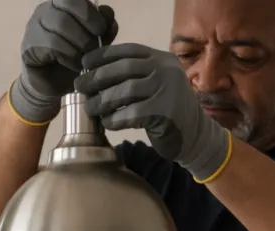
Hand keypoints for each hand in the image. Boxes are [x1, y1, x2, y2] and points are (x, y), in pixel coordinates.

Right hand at [10, 0, 117, 124]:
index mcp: (61, 5)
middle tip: (94, 50)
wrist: (52, 87)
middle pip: (68, 11)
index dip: (90, 13)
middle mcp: (45, 11)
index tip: (100, 31)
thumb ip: (103, 28)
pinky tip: (74, 65)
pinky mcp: (28, 47)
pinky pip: (52, 44)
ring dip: (79, 45)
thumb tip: (107, 14)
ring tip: (85, 60)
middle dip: (86, 32)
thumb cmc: (72, 62)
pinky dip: (68, 56)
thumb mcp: (94, 44)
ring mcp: (33, 27)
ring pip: (60, 25)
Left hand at [74, 43, 230, 180]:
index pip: (128, 51)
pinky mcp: (165, 113)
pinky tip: (107, 123)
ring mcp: (168, 90)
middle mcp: (166, 70)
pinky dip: (115, 119)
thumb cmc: (166, 110)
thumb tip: (94, 74)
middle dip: (97, 77)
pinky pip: (131, 114)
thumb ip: (134, 76)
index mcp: (162, 59)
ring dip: (102, 100)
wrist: (195, 135)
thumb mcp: (154, 84)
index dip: (103, 56)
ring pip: (125, 91)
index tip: (84, 64)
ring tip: (90, 108)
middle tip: (80, 87)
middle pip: (123, 69)